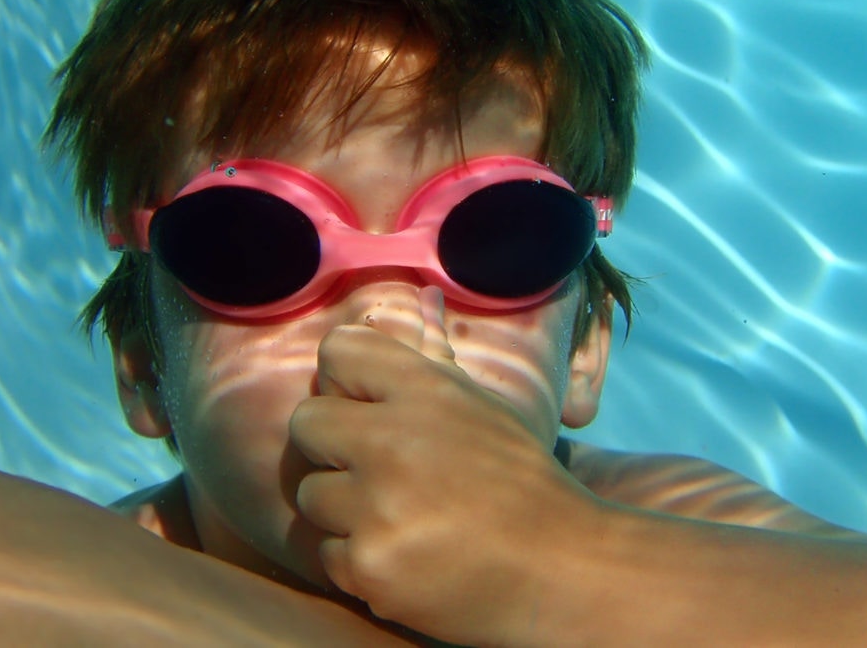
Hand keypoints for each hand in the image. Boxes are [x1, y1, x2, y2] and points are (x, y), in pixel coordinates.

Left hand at [288, 287, 598, 644]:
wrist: (560, 570)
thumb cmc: (515, 480)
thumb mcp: (480, 406)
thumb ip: (436, 355)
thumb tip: (423, 296)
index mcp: (425, 390)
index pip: (337, 352)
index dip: (346, 381)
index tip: (369, 409)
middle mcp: (396, 441)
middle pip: (305, 423)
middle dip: (334, 449)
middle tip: (380, 471)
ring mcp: (379, 508)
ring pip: (311, 495)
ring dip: (346, 511)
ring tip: (402, 517)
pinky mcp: (371, 567)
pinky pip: (327, 554)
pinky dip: (359, 561)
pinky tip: (405, 557)